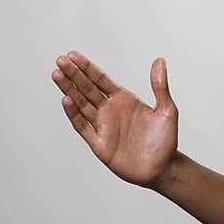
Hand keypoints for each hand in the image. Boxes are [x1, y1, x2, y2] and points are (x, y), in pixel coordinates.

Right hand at [51, 50, 178, 188]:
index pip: (101, 80)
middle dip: (74, 74)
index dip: (87, 68)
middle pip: (87, 89)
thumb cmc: (166, 140)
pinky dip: (73, 114)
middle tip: (60, 60)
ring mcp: (103, 126)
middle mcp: (110, 110)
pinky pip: (82, 126)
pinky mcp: (99, 143)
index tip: (73, 55)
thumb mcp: (166, 110)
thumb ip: (160, 86)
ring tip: (56, 75)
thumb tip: (160, 61)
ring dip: (69, 90)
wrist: (162, 168)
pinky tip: (66, 100)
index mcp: (124, 100)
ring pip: (81, 104)